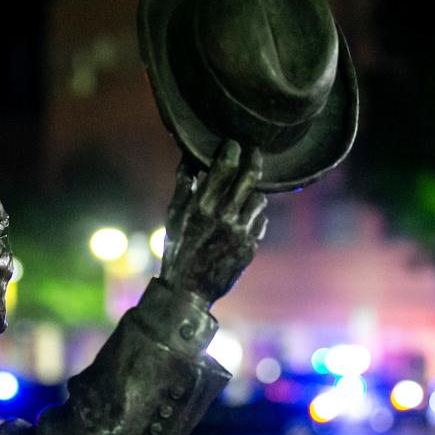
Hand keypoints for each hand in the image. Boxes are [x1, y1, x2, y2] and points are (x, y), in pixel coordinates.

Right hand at [161, 140, 266, 308]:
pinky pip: (260, 221)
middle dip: (253, 160)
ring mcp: (240, 232)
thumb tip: (190, 159)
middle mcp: (223, 216)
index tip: (234, 144)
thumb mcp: (173, 216)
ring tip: (245, 195)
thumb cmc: (178, 249)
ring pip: (259, 199)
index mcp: (202, 206)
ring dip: (253, 193)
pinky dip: (254, 217)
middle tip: (254, 152)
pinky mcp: (250, 246)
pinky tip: (243, 220)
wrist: (188, 289)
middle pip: (248, 177)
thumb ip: (184, 186)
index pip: (223, 168)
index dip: (232, 151)